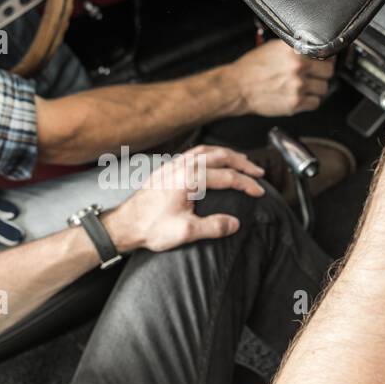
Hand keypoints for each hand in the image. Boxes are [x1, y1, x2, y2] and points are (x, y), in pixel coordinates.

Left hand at [103, 146, 264, 253]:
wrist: (125, 224)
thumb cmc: (150, 227)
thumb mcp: (186, 232)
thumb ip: (213, 226)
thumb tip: (234, 223)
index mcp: (189, 178)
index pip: (227, 176)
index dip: (246, 183)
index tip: (259, 191)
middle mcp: (182, 166)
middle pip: (220, 156)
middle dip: (242, 163)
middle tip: (258, 172)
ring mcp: (173, 165)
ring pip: (207, 151)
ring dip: (227, 154)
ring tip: (242, 161)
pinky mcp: (167, 169)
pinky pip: (194, 153)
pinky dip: (211, 153)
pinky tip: (213, 160)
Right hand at [229, 39, 334, 116]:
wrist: (237, 87)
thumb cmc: (252, 68)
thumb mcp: (274, 47)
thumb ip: (295, 48)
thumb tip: (314, 50)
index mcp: (294, 51)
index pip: (324, 53)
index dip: (325, 58)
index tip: (324, 61)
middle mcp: (298, 68)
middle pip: (328, 72)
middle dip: (321, 73)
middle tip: (313, 75)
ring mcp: (298, 86)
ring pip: (323, 88)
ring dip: (316, 88)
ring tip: (304, 87)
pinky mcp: (295, 103)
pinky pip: (315, 103)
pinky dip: (310, 101)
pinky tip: (300, 96)